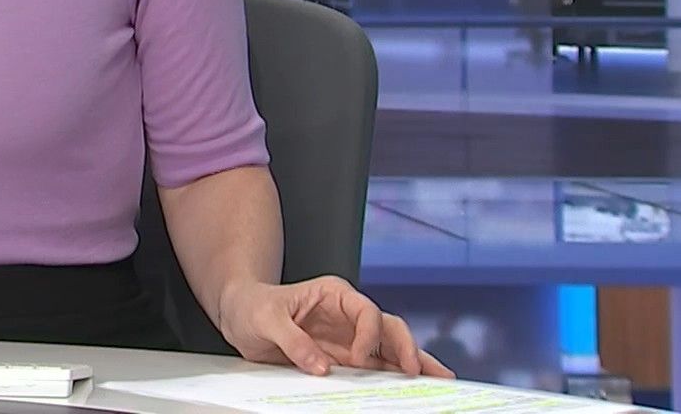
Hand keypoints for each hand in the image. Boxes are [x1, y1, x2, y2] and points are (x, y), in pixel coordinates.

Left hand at [215, 275, 453, 378]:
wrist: (240, 315)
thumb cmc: (252, 306)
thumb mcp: (266, 319)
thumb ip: (293, 341)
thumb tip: (322, 367)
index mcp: (334, 294)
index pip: (366, 312)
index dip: (368, 336)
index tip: (357, 359)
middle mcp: (349, 314)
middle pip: (388, 328)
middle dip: (408, 348)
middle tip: (422, 372)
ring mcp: (350, 337)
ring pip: (391, 348)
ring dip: (414, 363)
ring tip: (441, 380)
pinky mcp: (346, 358)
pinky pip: (377, 367)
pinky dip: (396, 376)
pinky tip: (416, 385)